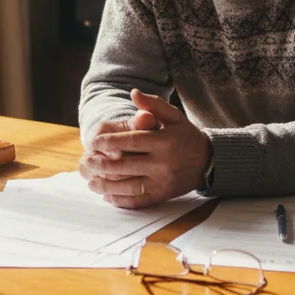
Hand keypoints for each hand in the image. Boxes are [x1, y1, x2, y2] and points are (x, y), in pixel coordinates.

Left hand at [78, 89, 211, 208]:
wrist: (207, 162)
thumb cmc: (186, 136)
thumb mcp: (174, 117)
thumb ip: (153, 105)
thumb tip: (133, 93)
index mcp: (164, 142)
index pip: (132, 141)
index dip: (110, 142)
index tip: (94, 141)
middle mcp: (163, 163)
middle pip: (127, 165)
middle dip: (103, 164)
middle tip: (87, 161)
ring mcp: (162, 182)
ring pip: (129, 186)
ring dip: (106, 186)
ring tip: (91, 182)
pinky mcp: (162, 196)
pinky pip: (138, 201)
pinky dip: (120, 200)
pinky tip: (107, 196)